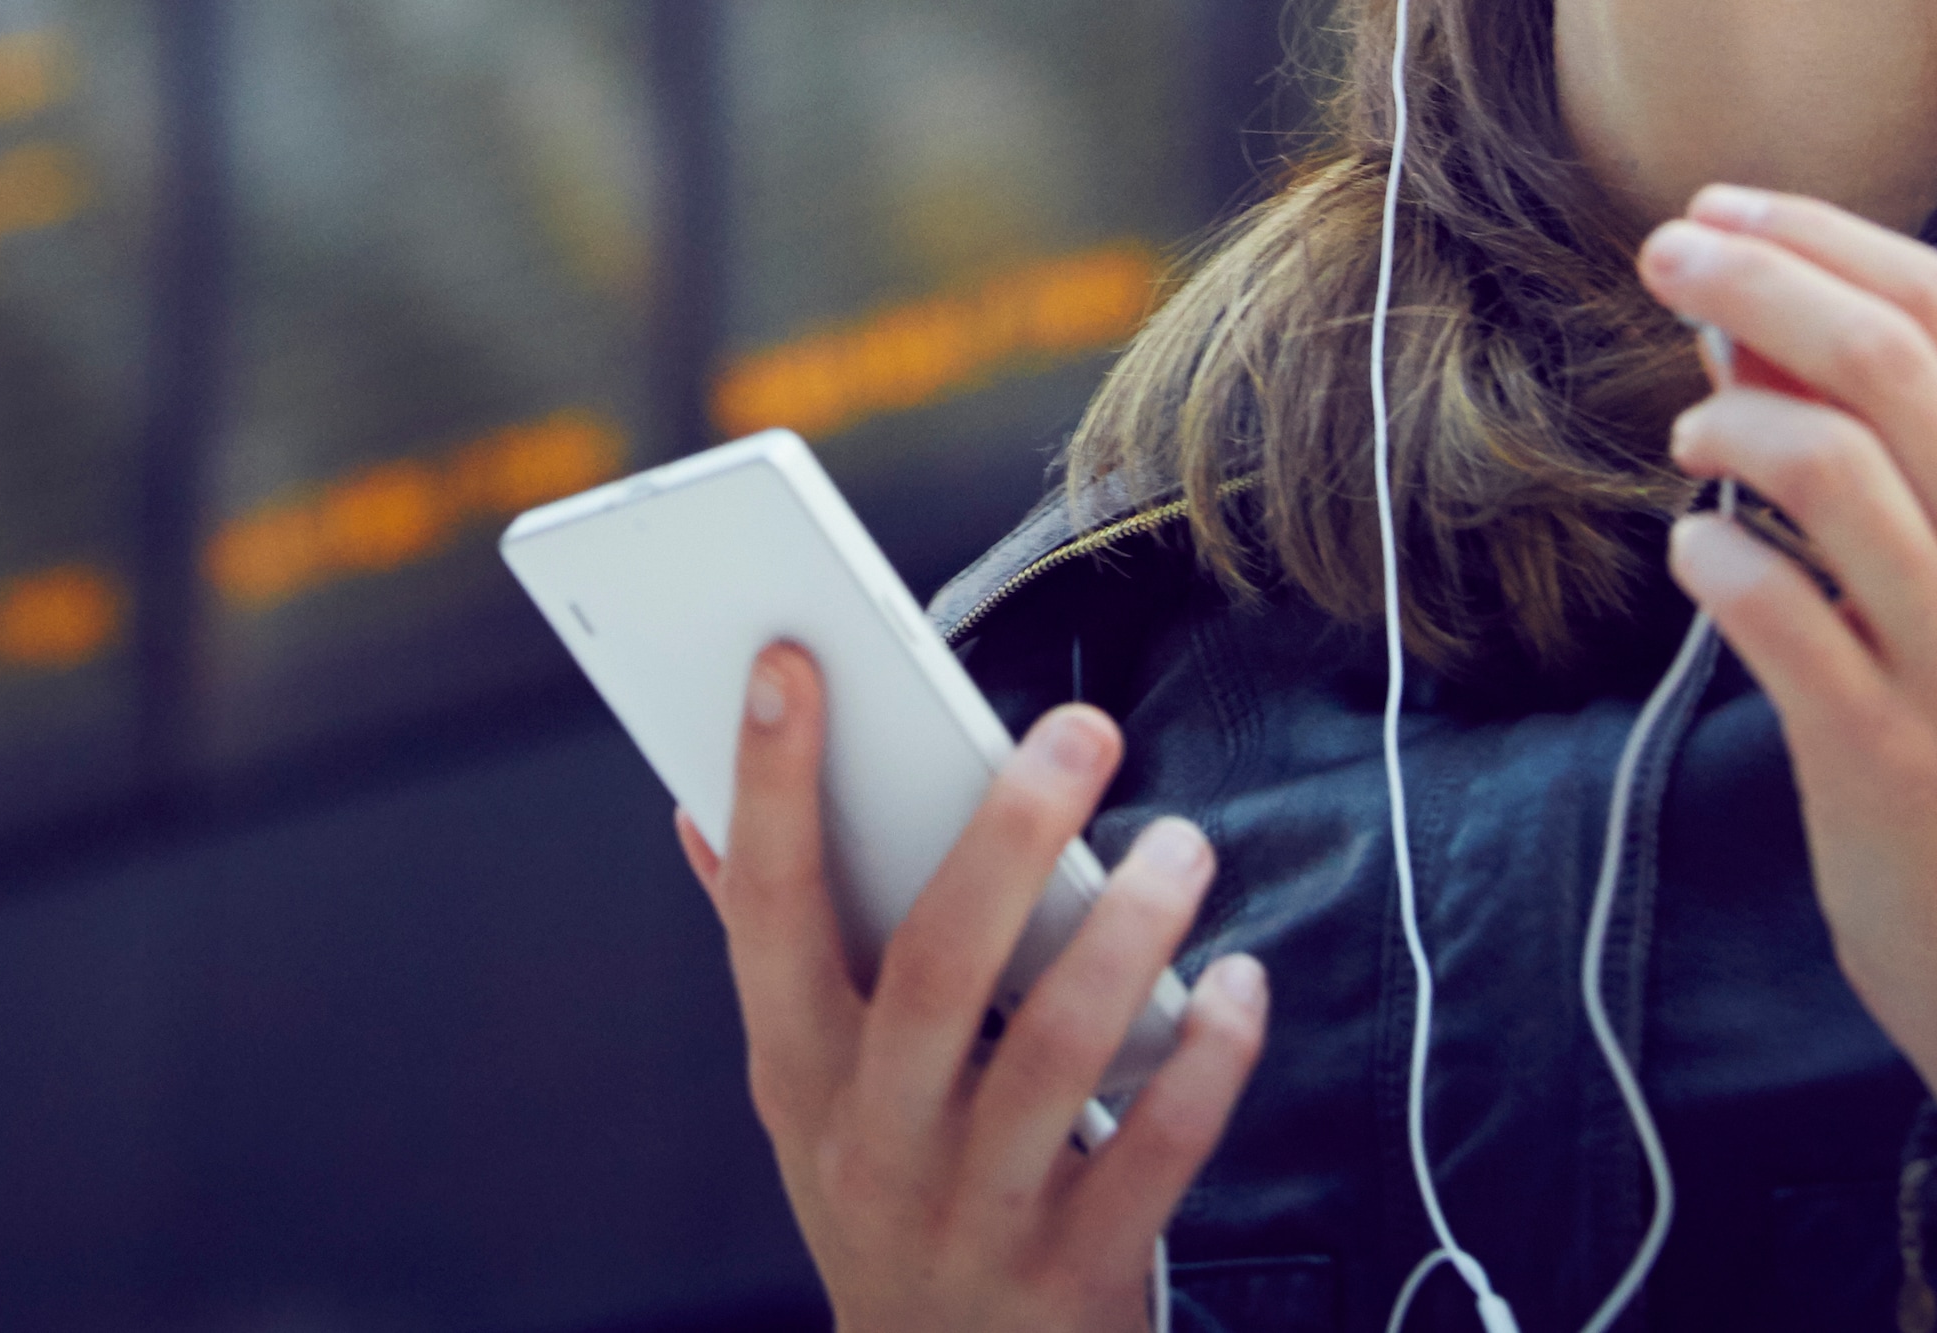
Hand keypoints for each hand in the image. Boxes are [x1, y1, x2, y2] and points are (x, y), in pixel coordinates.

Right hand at [679, 642, 1269, 1332]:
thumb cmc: (886, 1198)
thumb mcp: (805, 1096)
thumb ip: (770, 953)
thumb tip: (695, 809)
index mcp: (796, 1076)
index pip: (766, 912)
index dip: (769, 787)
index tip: (788, 664)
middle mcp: (872, 1142)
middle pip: (931, 968)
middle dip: (1004, 837)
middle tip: (1084, 728)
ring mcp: (974, 1212)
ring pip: (1053, 1053)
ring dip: (1129, 933)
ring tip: (1184, 841)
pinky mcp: (1077, 1273)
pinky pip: (1156, 1151)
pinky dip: (1208, 1059)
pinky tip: (1241, 986)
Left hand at [1644, 185, 1936, 1159]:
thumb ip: (1905, 454)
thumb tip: (1748, 319)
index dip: (1821, 236)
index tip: (1720, 208)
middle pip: (1884, 356)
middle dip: (1752, 279)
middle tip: (1659, 255)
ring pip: (1828, 463)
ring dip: (1727, 416)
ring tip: (1687, 435)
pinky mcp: (1887, 752)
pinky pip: (1768, 607)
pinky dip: (1708, 556)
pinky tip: (1697, 554)